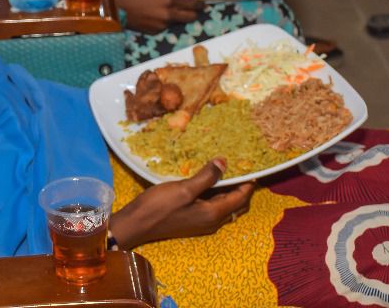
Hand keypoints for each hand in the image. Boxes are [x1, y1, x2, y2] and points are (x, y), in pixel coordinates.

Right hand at [104, 0, 202, 32]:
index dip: (200, 4)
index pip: (192, 4)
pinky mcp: (154, 32)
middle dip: (193, 13)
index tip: (204, 3)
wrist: (113, 7)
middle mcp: (168, 14)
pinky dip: (165, 21)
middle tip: (192, 8)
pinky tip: (155, 14)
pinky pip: (165, 26)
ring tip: (167, 9)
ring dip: (177, 17)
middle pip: (190, 17)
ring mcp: (162, 25)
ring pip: (177, 22)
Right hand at [108, 159, 252, 248]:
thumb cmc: (159, 206)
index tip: (252, 166)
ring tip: (227, 172)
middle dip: (243, 188)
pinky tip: (208, 182)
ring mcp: (202, 222)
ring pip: (224, 206)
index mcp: (213, 214)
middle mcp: (212, 221)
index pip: (240, 198)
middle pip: (236, 205)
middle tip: (242, 168)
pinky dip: (217, 195)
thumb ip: (206, 177)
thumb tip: (224, 163)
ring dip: (229, 191)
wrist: (136, 224)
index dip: (248, 183)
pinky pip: (213, 207)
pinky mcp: (192, 220)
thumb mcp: (183, 189)